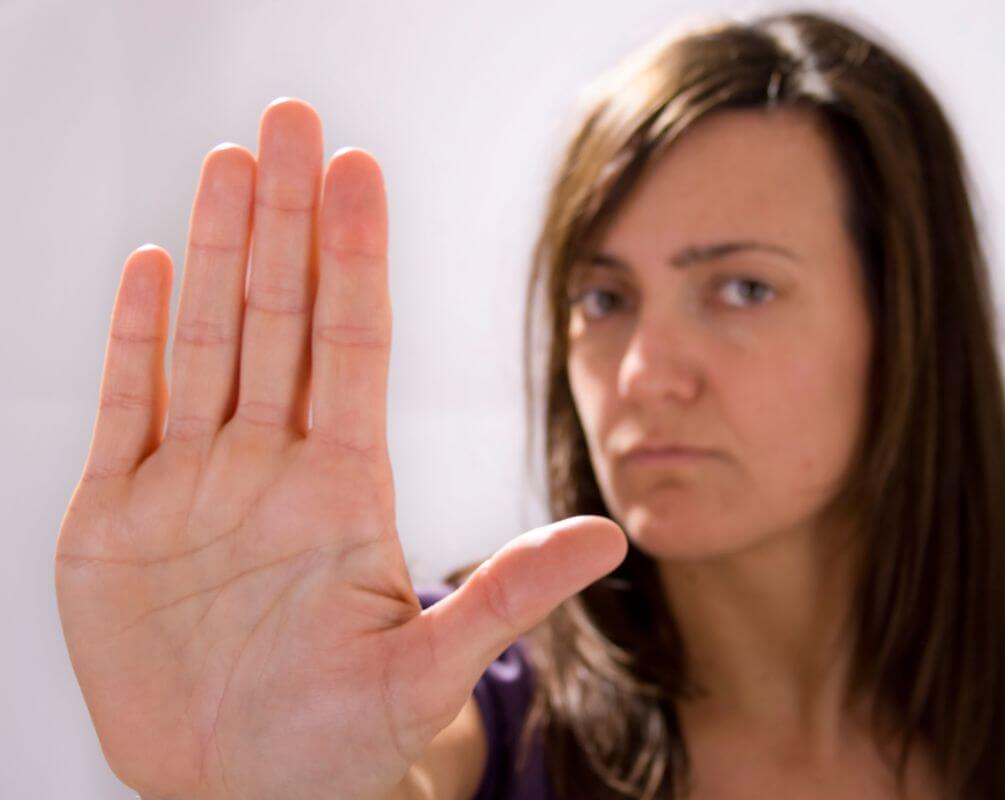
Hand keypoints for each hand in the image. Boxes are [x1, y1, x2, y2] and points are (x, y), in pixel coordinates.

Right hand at [54, 98, 625, 799]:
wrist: (235, 793)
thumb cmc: (336, 742)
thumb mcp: (428, 670)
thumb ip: (507, 594)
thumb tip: (615, 537)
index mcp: (346, 488)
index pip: (353, 344)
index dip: (355, 257)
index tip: (360, 175)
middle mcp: (272, 466)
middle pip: (278, 317)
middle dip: (284, 219)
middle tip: (292, 123)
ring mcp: (194, 483)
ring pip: (206, 341)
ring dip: (214, 252)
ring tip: (229, 164)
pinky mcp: (118, 519)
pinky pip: (127, 408)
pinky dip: (134, 339)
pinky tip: (154, 267)